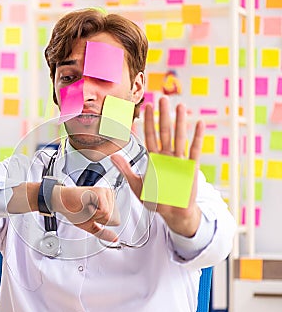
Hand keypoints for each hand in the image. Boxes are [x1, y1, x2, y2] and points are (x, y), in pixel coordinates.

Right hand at [51, 185, 119, 241]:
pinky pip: (104, 211)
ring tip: (87, 207)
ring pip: (108, 215)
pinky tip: (86, 205)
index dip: (101, 222)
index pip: (115, 220)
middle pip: (112, 218)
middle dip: (97, 219)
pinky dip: (93, 212)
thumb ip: (102, 232)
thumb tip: (115, 238)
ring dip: (94, 215)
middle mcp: (109, 195)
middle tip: (88, 211)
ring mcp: (105, 192)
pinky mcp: (101, 192)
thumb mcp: (91, 225)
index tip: (91, 215)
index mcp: (109, 201)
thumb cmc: (74, 210)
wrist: (62, 202)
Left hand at [111, 97, 203, 236]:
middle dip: (162, 116)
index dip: (146, 124)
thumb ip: (126, 170)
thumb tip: (112, 156)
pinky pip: (194, 150)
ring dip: (180, 122)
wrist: (174, 213)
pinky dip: (197, 137)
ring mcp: (179, 161)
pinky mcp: (191, 167)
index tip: (143, 109)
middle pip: (164, 132)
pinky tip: (198, 123)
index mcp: (153, 159)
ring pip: (179, 137)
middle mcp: (166, 157)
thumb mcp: (137, 186)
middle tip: (162, 98)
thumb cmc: (156, 200)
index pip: (148, 138)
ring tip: (179, 105)